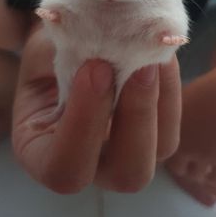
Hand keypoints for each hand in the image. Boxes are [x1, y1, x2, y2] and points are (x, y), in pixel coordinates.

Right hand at [12, 22, 181, 193]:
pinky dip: (170, 83)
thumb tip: (109, 48)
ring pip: (162, 148)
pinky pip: (172, 117)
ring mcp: (127, 147)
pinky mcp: (154, 126)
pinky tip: (160, 53)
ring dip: (160, 99)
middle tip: (137, 65)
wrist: (68, 42)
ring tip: (151, 55)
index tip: (93, 68)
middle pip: (128, 174)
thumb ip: (66, 59)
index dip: (84, 124)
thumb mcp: (43, 53)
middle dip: (137, 116)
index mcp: (45, 153)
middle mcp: (92, 162)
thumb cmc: (48, 53)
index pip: (65, 168)